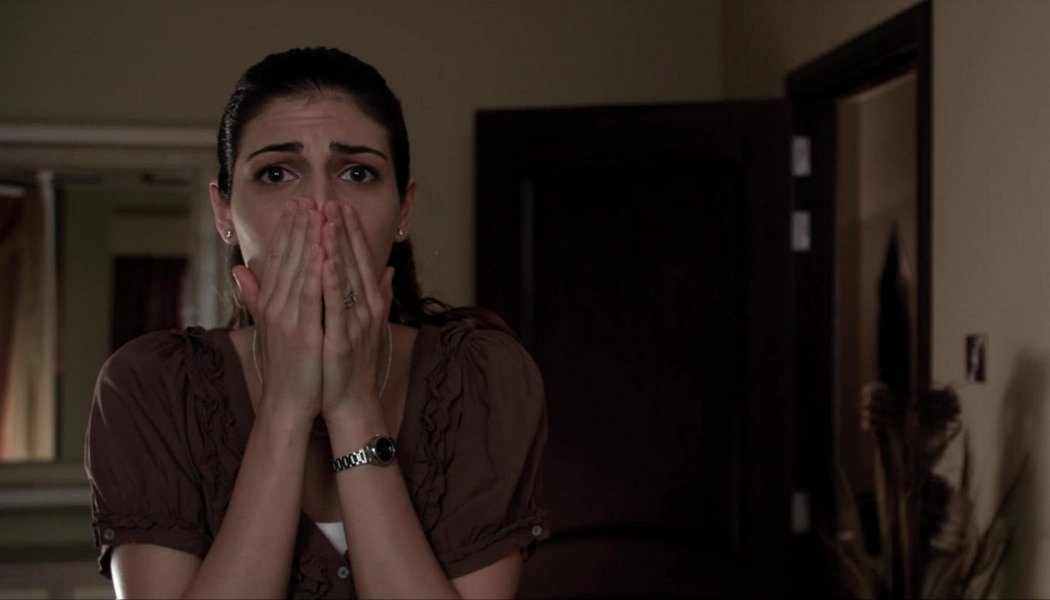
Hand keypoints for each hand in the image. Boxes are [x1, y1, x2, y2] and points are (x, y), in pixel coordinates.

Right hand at [232, 198, 324, 425]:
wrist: (287, 403)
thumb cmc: (287, 365)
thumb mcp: (270, 325)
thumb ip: (256, 296)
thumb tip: (239, 271)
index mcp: (271, 302)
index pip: (278, 258)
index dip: (286, 230)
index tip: (296, 205)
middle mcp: (276, 306)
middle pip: (288, 258)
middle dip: (298, 226)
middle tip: (308, 197)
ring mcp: (289, 318)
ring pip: (299, 270)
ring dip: (308, 239)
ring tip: (317, 212)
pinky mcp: (304, 332)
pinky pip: (312, 296)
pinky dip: (317, 272)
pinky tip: (324, 250)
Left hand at [319, 200, 393, 416]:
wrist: (349, 401)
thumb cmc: (352, 362)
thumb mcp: (366, 324)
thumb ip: (378, 295)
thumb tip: (388, 269)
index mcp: (369, 303)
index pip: (360, 260)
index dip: (352, 232)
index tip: (342, 206)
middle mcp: (367, 309)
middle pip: (355, 263)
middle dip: (344, 231)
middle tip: (333, 200)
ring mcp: (356, 323)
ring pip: (347, 278)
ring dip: (338, 247)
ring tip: (328, 219)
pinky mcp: (343, 340)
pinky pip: (336, 306)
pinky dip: (332, 282)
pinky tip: (325, 261)